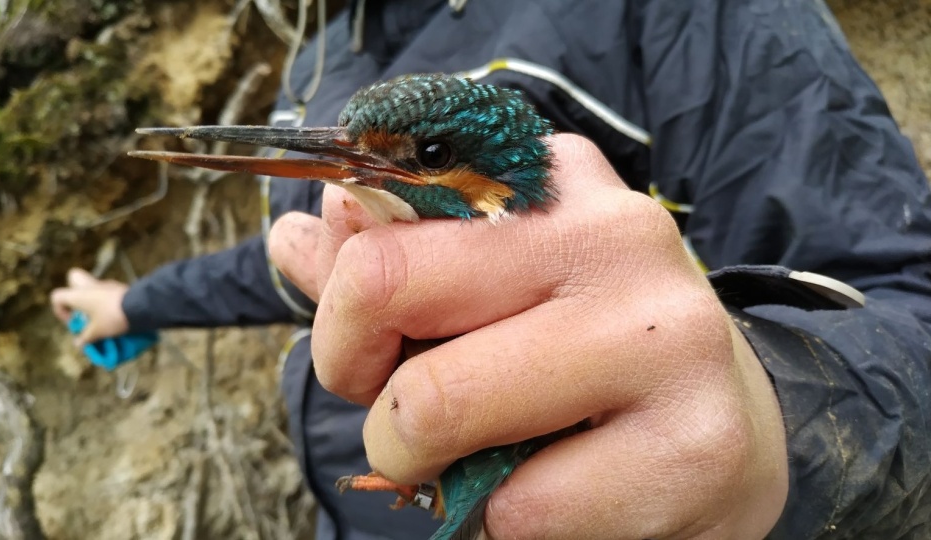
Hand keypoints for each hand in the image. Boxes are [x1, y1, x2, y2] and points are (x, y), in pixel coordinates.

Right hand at [50, 268, 129, 346]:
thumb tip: (78, 344)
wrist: (141, 306)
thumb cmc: (112, 317)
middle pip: (74, 278)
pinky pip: (107, 292)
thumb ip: (86, 337)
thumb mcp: (98, 331)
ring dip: (93, 300)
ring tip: (100, 317)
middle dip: (74, 292)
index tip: (72, 322)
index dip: (59, 310)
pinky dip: (107, 301)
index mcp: (78, 295)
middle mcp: (90, 286)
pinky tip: (114, 314)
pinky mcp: (120, 287)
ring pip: (93, 286)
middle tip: (82, 309)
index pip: (57, 296)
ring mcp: (106, 284)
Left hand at [269, 134, 788, 538]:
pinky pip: (518, 510)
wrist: (741, 431)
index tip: (371, 358)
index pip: (379, 230)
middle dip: (368, 389)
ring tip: (492, 463)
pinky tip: (561, 497)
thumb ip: (393, 266)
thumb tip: (300, 238)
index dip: (343, 316)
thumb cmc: (592, 357)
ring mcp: (666, 339)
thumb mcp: (494, 294)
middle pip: (385, 288)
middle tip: (411, 428)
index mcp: (555, 187)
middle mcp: (616, 237)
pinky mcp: (695, 449)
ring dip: (430, 465)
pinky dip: (506, 523)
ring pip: (437, 407)